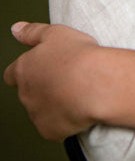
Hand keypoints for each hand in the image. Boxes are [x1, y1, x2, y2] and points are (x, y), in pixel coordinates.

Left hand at [4, 21, 99, 140]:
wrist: (95, 84)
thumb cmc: (78, 57)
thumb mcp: (56, 33)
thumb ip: (32, 32)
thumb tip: (16, 29)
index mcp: (24, 69)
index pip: (12, 73)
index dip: (25, 71)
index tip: (39, 69)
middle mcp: (25, 93)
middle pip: (28, 92)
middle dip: (43, 87)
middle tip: (65, 78)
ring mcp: (36, 114)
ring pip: (41, 110)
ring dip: (53, 103)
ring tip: (76, 92)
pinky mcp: (49, 131)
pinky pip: (54, 127)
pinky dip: (64, 121)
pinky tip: (78, 109)